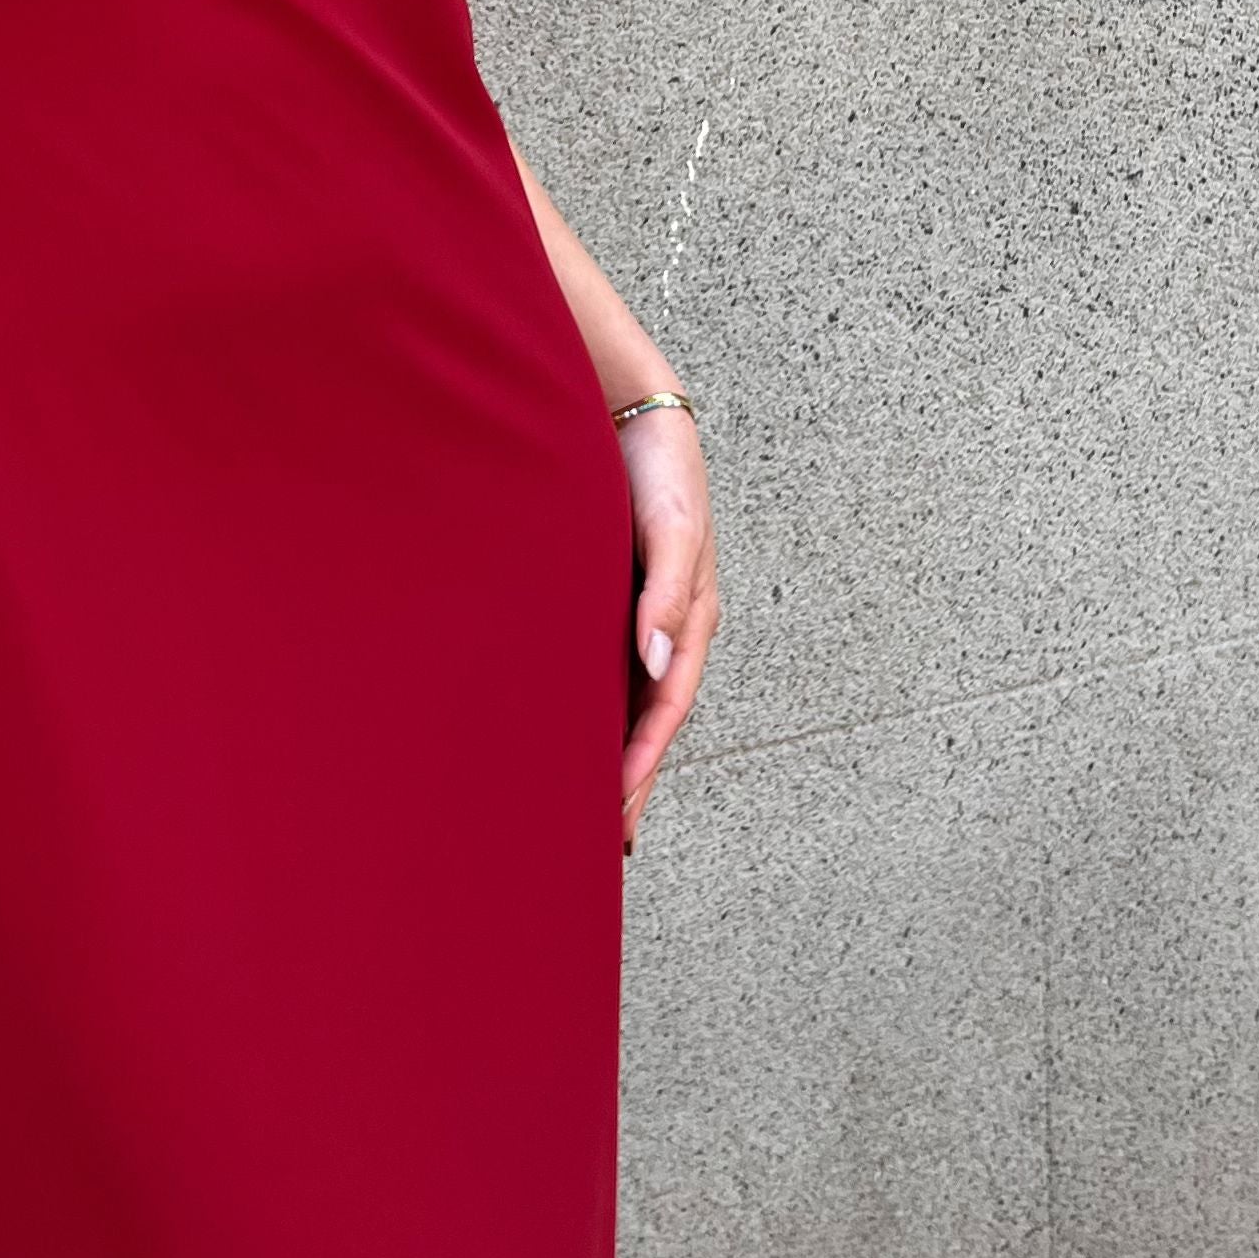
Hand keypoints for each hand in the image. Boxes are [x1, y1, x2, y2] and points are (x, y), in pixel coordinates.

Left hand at [619, 401, 717, 855]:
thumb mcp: (672, 527)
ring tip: (587, 814)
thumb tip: (658, 663)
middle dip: (634, 781)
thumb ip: (668, 592)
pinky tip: (566, 738)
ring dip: (613, 755)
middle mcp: (666, 626)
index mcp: (691, 616)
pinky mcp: (608, 602)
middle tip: (607, 845)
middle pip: (651, 719)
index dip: (645, 761)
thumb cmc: (660, 468)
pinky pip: (602, 672)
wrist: (628, 412)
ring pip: (627, 703)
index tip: (618, 812)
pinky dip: (592, 713)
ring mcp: (638, 617)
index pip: (667, 706)